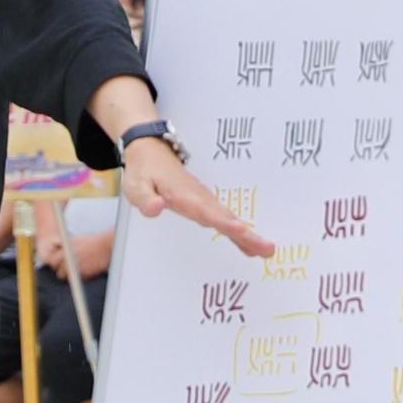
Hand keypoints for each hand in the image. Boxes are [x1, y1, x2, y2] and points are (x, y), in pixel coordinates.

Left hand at [114, 134, 268, 264]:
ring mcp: (205, 201)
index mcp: (183, 196)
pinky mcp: (206, 204)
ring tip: (266, 251)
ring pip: (230, 219)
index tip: (241, 230)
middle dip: (247, 235)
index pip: (205, 212)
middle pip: (226, 218)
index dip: (223, 222)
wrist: (152, 151)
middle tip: (267, 249)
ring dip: (248, 236)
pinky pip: (226, 220)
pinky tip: (250, 248)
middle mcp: (199, 198)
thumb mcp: (135, 185)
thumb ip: (145, 199)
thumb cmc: (144, 171)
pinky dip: (240, 234)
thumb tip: (155, 209)